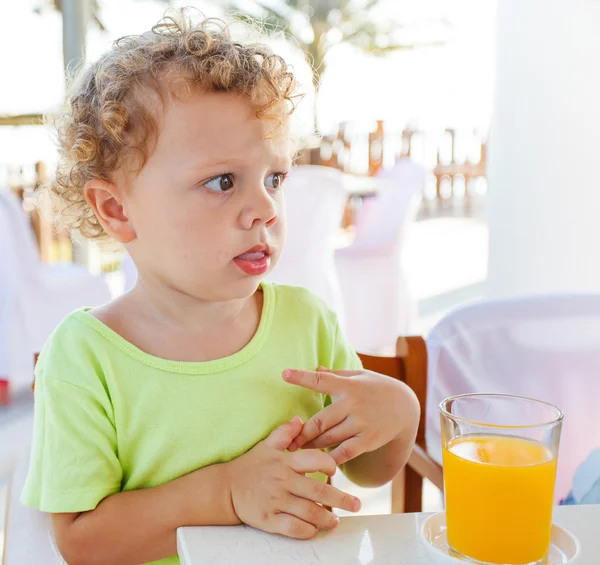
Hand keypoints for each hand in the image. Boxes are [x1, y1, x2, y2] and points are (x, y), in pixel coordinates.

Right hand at [225, 417, 360, 538]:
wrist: (225, 488)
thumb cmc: (250, 466)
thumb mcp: (266, 445)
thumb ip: (285, 433)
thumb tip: (300, 420)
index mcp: (285, 462)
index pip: (314, 460)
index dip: (329, 465)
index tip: (335, 470)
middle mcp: (283, 481)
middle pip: (318, 491)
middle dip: (341, 499)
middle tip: (355, 504)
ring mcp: (276, 502)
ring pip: (309, 512)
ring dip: (327, 518)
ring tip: (336, 520)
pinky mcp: (269, 520)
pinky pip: (293, 528)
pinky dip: (307, 530)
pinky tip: (315, 529)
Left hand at [283, 368, 414, 465]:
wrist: (405, 407)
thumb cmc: (377, 387)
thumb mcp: (359, 376)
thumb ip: (335, 375)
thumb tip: (315, 368)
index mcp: (347, 386)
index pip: (320, 380)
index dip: (301, 377)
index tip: (284, 374)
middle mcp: (352, 404)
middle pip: (319, 421)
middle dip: (301, 432)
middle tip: (287, 440)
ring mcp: (360, 423)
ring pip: (328, 439)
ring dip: (311, 446)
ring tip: (298, 451)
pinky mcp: (367, 440)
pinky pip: (344, 453)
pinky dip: (330, 459)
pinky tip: (320, 463)